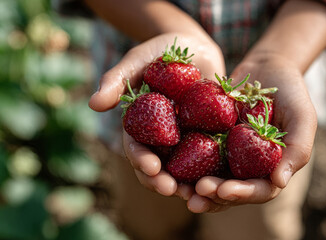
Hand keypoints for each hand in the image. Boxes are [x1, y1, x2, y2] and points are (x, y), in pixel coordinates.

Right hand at [89, 33, 224, 197]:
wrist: (196, 48)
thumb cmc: (161, 51)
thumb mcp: (139, 60)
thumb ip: (117, 79)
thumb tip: (93, 104)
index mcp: (142, 126)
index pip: (137, 148)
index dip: (142, 160)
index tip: (152, 168)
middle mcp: (162, 138)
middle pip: (159, 167)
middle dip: (162, 181)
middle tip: (173, 190)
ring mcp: (186, 140)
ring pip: (184, 169)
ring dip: (188, 185)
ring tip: (197, 196)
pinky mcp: (209, 137)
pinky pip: (211, 157)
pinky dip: (214, 171)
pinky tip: (221, 181)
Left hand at [186, 52, 316, 212]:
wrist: (267, 67)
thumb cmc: (292, 92)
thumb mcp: (302, 117)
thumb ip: (297, 149)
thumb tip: (279, 182)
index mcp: (271, 168)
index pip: (258, 190)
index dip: (242, 194)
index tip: (224, 190)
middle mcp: (248, 167)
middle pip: (230, 190)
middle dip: (213, 196)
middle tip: (195, 195)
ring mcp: (228, 154)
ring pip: (210, 177)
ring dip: (194, 187)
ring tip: (178, 189)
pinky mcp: (211, 138)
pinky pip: (196, 153)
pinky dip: (184, 162)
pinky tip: (168, 164)